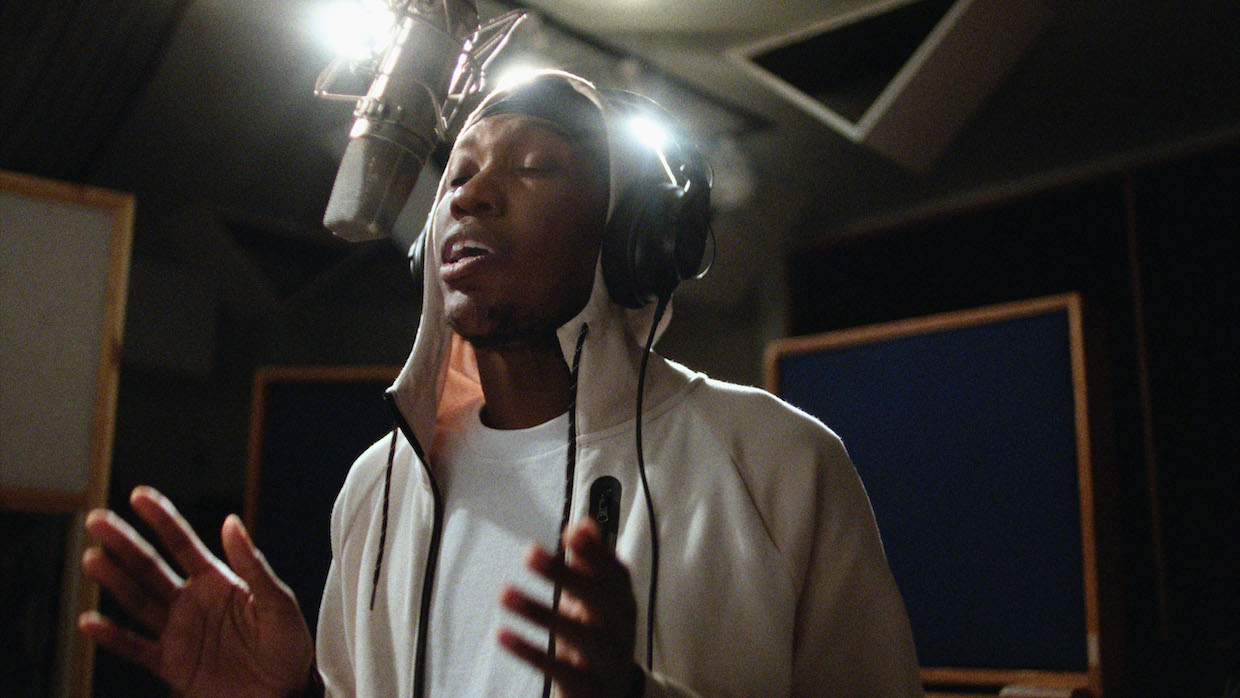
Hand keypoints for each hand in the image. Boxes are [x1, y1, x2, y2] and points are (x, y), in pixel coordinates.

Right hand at [78, 486, 315, 696]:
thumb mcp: (277, 603)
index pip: (183, 543)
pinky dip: (112, 637)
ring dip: (114, 580)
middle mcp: (192, 602)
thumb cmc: (289, 646)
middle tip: (97, 521)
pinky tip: (90, 621)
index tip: (138, 495)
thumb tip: (232, 522)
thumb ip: (252, 565)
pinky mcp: (171, 664)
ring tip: (92, 558)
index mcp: (218, 582)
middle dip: (124, 544)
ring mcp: (178, 632)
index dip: (161, 519)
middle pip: (151, 567)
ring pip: (138, 601)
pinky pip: (135, 648)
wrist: (284, 695)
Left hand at [498, 520, 641, 697]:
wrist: (612, 697)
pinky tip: (503, 634)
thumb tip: (583, 524)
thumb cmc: (597, 638)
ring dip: (541, 612)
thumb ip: (589, 564)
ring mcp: (608, 662)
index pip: (616, 574)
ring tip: (504, 593)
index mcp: (622, 604)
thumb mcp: (595, 601)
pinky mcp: (589, 689)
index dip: (596, 552)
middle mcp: (621, 631)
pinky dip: (531, 653)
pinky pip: (561, 671)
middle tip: (528, 553)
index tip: (570, 532)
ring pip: (581, 636)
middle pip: (599, 599)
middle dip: (566, 574)